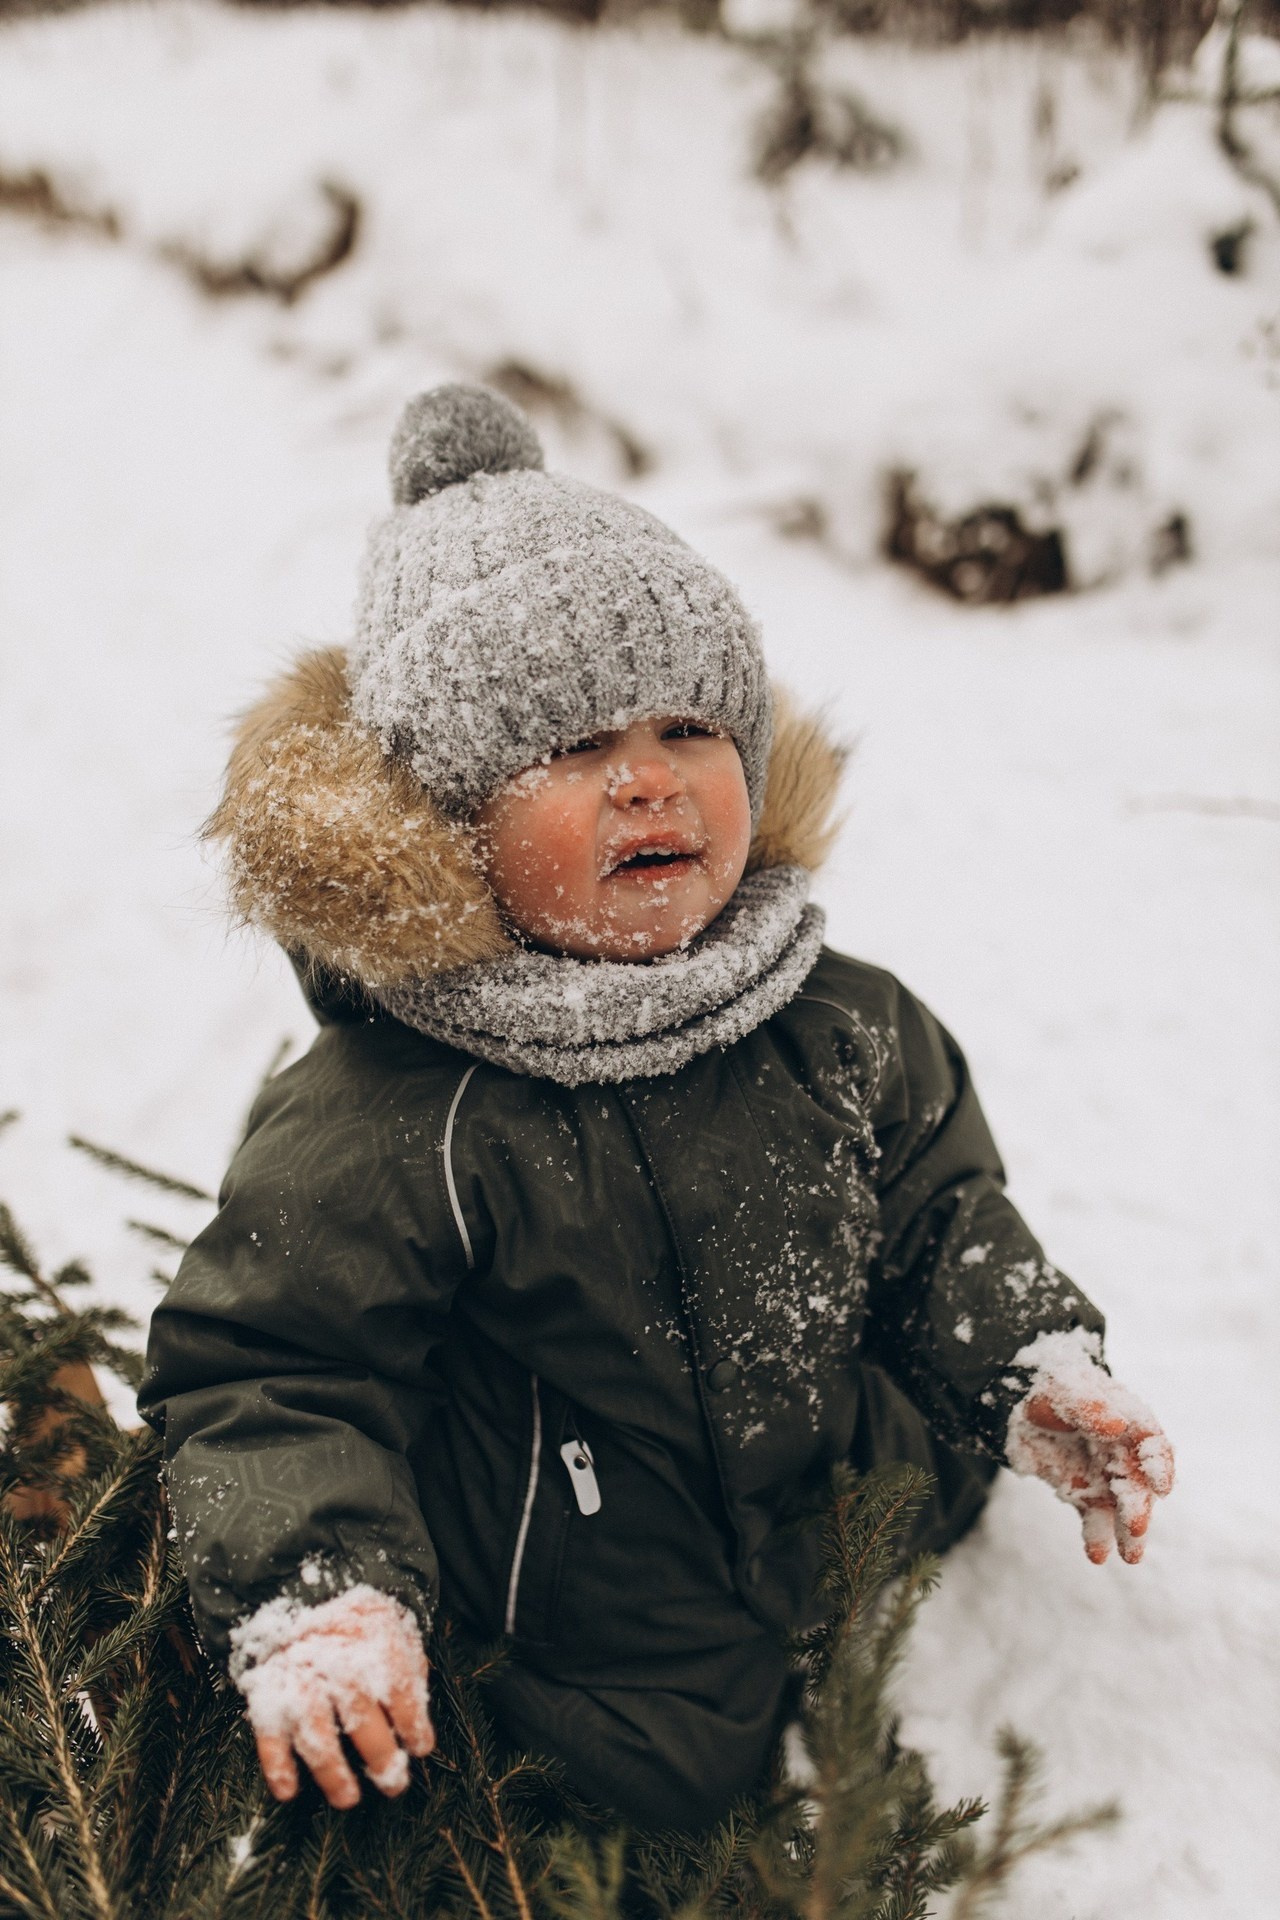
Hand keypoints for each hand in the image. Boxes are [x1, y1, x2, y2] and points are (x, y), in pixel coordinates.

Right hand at [235, 1586, 434, 1808]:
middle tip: (393, 1784)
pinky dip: (276, 1763)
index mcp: (372, 1641)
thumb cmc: (359, 1628)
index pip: (398, 1686)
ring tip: (348, 1799)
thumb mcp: (391, 1629)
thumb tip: (419, 1718)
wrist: (299, 1598)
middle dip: (379, 1754)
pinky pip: (269, 1732)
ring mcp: (300, 1678)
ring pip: (316, 1729)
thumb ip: (409, 1666)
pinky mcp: (269, 1693)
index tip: (420, 1748)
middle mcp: (335, 1660)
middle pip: (360, 1712)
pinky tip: (288, 1790)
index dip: (412, 1721)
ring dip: (331, 1770)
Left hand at [1006, 1339, 1173, 1565]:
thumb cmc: (1052, 1390)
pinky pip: (1094, 1519)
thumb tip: (1118, 1425)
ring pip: (1123, 1508)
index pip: (1153, 1444)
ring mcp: (1105, 1477)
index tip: (1160, 1486)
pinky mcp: (1084, 1495)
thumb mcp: (1065, 1390)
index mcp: (1128, 1422)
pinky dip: (1097, 1538)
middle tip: (1136, 1527)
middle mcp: (1123, 1454)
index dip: (1160, 1465)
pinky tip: (1097, 1556)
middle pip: (1139, 1483)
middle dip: (1140, 1506)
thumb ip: (1089, 1406)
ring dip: (1128, 1533)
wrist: (1020, 1407)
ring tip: (1130, 1557)